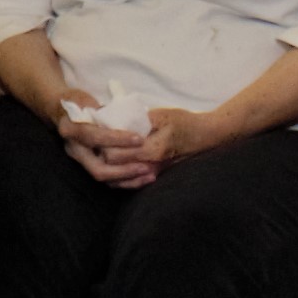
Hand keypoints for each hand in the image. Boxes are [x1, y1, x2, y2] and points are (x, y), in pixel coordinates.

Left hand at [65, 106, 216, 187]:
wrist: (208, 137)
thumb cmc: (186, 122)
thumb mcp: (162, 115)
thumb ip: (138, 119)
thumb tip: (113, 117)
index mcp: (152, 149)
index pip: (114, 155)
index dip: (101, 145)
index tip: (93, 133)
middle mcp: (151, 166)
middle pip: (114, 170)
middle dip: (100, 159)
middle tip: (90, 146)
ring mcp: (153, 173)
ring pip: (120, 181)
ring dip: (107, 170)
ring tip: (96, 155)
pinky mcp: (155, 175)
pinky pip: (130, 182)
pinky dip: (118, 176)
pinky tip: (112, 165)